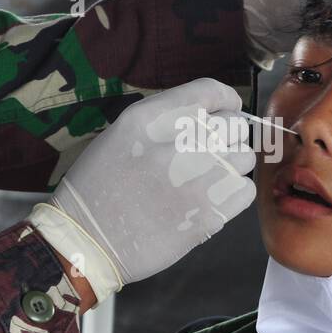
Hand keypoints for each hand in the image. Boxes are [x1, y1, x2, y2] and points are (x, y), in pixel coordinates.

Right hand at [29, 78, 256, 306]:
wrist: (86, 241)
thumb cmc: (99, 188)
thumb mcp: (121, 134)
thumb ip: (166, 120)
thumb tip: (210, 117)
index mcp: (149, 118)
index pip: (210, 91)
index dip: (226, 100)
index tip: (227, 110)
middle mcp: (175, 143)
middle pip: (234, 124)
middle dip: (228, 137)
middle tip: (213, 153)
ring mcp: (195, 179)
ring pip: (244, 157)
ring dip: (231, 167)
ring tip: (207, 180)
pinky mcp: (208, 213)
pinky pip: (245, 190)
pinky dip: (234, 195)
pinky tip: (211, 200)